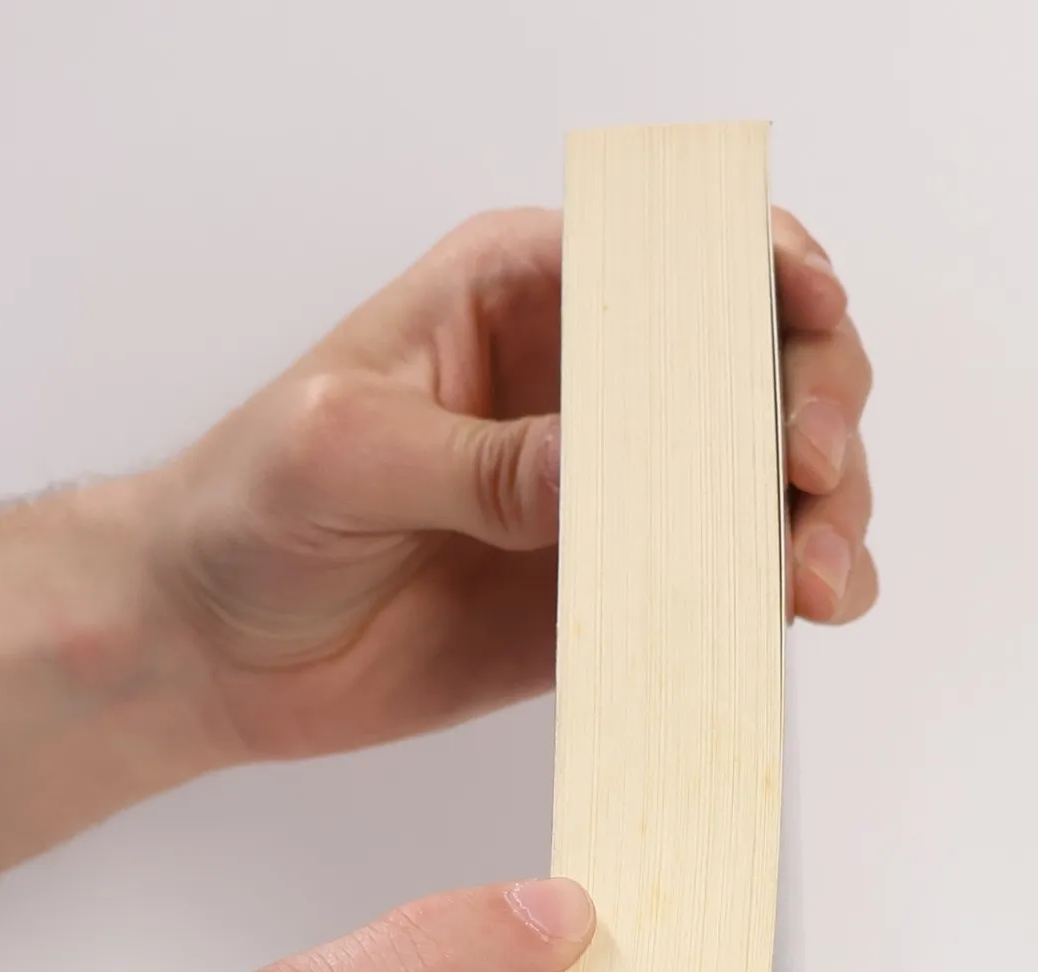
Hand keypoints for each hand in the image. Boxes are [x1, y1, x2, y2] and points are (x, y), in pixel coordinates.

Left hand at [146, 207, 876, 758]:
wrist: (216, 647)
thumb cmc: (250, 509)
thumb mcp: (345, 451)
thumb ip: (478, 460)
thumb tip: (602, 471)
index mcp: (527, 297)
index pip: (680, 258)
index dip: (769, 269)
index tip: (810, 310)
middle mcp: (594, 389)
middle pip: (762, 365)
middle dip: (818, 406)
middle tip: (813, 473)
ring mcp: (616, 497)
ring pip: (768, 483)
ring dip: (821, 520)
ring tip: (810, 580)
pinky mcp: (616, 596)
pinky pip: (723, 590)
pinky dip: (773, 602)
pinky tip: (784, 620)